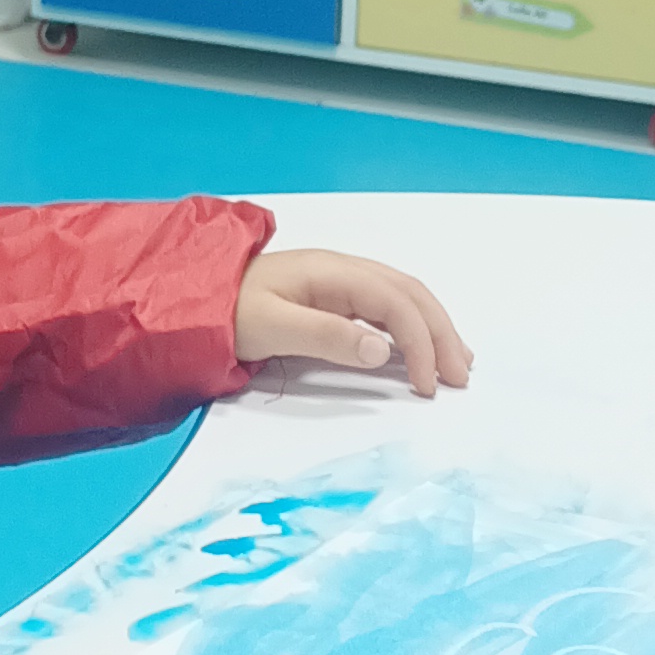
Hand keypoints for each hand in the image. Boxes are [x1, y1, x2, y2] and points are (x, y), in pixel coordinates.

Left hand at [232, 249, 472, 400]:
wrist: (194, 299)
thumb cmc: (227, 311)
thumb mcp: (271, 327)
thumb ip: (325, 336)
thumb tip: (380, 349)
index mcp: (332, 272)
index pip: (394, 302)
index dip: (419, 340)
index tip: (428, 384)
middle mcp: (343, 270)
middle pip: (409, 294)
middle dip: (440, 333)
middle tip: (460, 377)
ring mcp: (340, 281)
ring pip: (402, 298)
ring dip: (433, 328)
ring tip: (456, 363)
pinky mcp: (333, 297)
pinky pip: (385, 307)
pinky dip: (412, 328)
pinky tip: (420, 349)